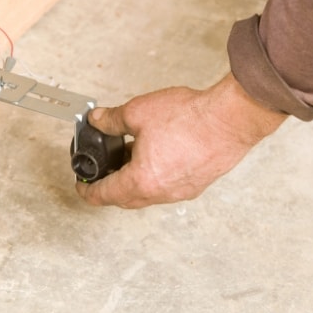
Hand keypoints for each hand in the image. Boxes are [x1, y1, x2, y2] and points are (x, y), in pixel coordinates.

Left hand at [75, 72, 287, 207]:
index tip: (81, 186)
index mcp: (141, 181)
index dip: (87, 190)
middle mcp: (161, 193)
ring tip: (129, 156)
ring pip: (148, 194)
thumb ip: (112, 120)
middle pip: (125, 199)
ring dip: (134, 180)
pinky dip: (155, 176)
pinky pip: (167, 187)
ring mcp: (181, 191)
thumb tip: (98, 121)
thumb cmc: (191, 119)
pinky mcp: (197, 184)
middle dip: (110, 186)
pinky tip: (155, 155)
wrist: (231, 119)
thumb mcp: (138, 112)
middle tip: (102, 171)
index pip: (104, 195)